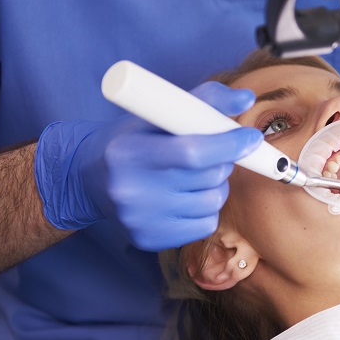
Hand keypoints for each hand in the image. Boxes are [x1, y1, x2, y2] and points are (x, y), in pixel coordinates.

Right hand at [34, 82, 262, 250]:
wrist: (88, 179)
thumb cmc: (131, 140)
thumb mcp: (157, 113)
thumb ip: (204, 101)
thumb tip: (246, 99)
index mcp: (128, 152)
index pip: (192, 152)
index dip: (229, 144)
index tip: (251, 137)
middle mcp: (130, 190)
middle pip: (208, 177)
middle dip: (223, 161)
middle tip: (212, 153)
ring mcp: (139, 220)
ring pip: (212, 202)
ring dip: (216, 186)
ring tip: (194, 175)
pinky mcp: (148, 240)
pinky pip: (205, 225)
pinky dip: (207, 209)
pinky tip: (186, 196)